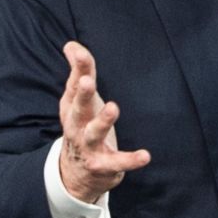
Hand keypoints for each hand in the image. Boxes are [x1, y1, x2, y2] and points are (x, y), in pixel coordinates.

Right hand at [57, 41, 149, 203]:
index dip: (78, 68)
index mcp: (72, 107)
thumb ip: (79, 72)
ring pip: (94, 133)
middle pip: (78, 108)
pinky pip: (117, 162)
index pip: (75, 84)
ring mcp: (88, 146)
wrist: (74, 173)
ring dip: (103, 121)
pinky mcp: (102, 165)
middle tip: (88, 81)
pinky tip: (145, 156)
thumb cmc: (80, 126)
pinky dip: (130, 160)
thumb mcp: (77, 100)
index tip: (79, 53)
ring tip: (113, 107)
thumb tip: (72, 45)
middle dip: (83, 94)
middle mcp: (76, 125)